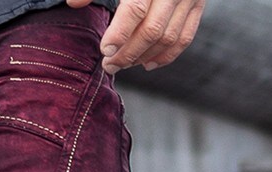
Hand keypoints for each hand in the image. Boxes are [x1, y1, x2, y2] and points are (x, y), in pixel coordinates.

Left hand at [67, 0, 205, 73]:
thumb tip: (72, 4)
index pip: (135, 10)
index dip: (119, 34)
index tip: (105, 50)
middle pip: (152, 30)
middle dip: (128, 53)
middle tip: (109, 65)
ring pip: (168, 38)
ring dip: (144, 57)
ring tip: (124, 64)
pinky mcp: (199, 3)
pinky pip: (184, 37)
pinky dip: (166, 55)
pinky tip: (147, 63)